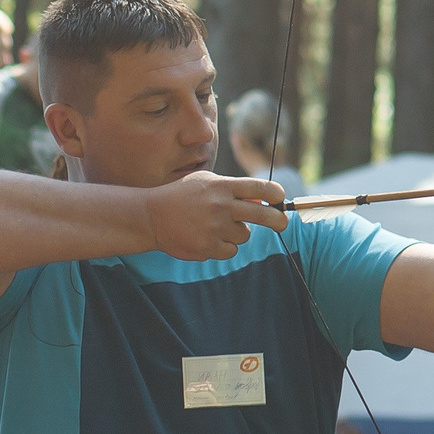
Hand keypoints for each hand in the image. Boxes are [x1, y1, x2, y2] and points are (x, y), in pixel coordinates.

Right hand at [143, 173, 289, 262]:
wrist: (151, 216)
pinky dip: (223, 247)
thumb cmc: (182, 196)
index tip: (280, 200)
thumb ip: (233, 188)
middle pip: (265, 215)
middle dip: (278, 220)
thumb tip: (262, 200)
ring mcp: (215, 228)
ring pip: (244, 235)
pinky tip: (207, 238)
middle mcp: (221, 206)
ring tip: (216, 227)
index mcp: (222, 187)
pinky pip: (231, 250)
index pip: (262, 188)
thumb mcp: (206, 182)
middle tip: (282, 223)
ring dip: (236, 233)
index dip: (277, 195)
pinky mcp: (208, 247)